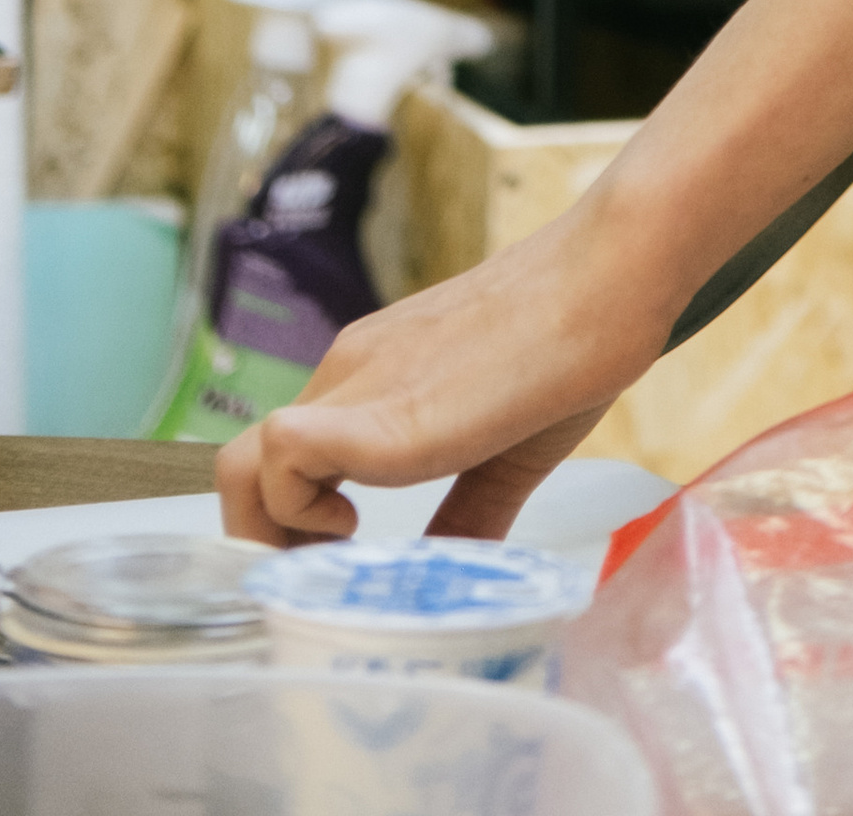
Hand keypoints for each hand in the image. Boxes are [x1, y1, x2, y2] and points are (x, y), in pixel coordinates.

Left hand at [216, 184, 669, 547]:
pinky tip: (363, 532)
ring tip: (348, 557)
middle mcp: (349, 373)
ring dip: (275, 533)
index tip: (340, 563)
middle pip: (242, 466)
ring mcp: (358, 384)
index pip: (280, 456)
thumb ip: (467, 515)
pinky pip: (286, 453)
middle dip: (267, 542)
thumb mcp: (507, 448)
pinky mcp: (384, 414)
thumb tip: (449, 581)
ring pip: (248, 462)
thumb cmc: (574, 343)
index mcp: (372, 375)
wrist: (610, 271)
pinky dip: (297, 511)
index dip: (288, 525)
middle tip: (332, 575)